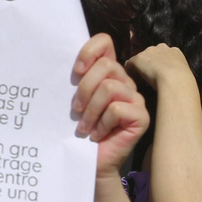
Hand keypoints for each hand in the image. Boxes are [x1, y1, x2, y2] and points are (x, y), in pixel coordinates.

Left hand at [73, 33, 150, 176]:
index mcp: (108, 72)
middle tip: (75, 110)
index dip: (89, 51)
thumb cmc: (79, 127)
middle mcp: (125, 81)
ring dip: (90, 110)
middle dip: (84, 89)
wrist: (89, 159)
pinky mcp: (142, 116)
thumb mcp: (74, 98)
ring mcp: (136, 98)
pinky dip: (101, 123)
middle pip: (106, 65)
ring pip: (109, 88)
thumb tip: (59, 59)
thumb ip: (76, 78)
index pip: (104, 42)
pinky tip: (97, 134)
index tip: (75, 70)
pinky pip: (117, 108)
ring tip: (84, 126)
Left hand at [126, 44, 193, 90]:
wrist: (175, 80)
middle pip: (151, 53)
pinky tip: (131, 79)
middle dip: (149, 61)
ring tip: (139, 78)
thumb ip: (176, 70)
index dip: (160, 62)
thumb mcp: (183, 72)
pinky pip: (129, 64)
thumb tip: (172, 77)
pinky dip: (129, 71)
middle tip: (148, 74)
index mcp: (175, 51)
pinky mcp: (138, 58)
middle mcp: (161, 48)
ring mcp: (148, 52)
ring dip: (140, 66)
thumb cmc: (182, 81)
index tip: (159, 71)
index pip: (164, 53)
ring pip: (140, 58)